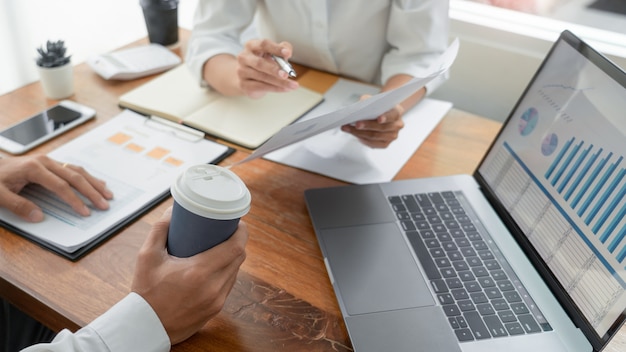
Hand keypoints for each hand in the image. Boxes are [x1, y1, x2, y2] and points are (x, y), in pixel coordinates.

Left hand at [0, 155, 112, 221]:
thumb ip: (18, 205)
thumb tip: (39, 217)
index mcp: (34, 168)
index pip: (60, 186)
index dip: (74, 200)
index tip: (85, 212)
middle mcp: (45, 162)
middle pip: (75, 176)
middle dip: (92, 191)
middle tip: (104, 204)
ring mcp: (49, 161)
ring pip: (77, 170)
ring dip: (94, 183)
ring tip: (107, 194)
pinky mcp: (50, 164)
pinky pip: (73, 169)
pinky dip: (88, 177)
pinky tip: (98, 183)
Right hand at [131, 207, 248, 344]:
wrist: (145, 327)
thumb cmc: (146, 293)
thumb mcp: (147, 257)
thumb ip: (160, 230)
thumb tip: (172, 211)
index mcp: (199, 272)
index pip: (235, 248)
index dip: (241, 233)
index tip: (237, 223)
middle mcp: (213, 288)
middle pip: (239, 258)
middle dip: (237, 242)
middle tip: (227, 232)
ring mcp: (216, 301)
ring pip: (235, 273)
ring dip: (232, 259)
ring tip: (221, 247)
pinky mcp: (215, 310)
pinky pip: (228, 286)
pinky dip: (226, 274)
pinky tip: (217, 268)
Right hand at [235, 39, 298, 97]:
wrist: (247, 78)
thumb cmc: (263, 62)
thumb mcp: (272, 53)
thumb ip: (282, 49)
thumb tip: (287, 52)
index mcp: (251, 46)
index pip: (263, 44)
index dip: (276, 49)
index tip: (288, 53)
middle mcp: (244, 57)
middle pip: (260, 63)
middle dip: (274, 70)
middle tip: (286, 74)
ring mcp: (242, 72)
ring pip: (262, 77)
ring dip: (280, 82)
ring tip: (293, 85)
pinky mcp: (244, 85)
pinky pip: (261, 87)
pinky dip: (276, 88)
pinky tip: (285, 89)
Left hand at [341, 95, 405, 148]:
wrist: (382, 114)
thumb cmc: (377, 106)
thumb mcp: (373, 99)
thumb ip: (367, 100)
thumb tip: (358, 107)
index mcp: (397, 112)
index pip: (392, 115)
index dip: (386, 117)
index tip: (378, 119)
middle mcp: (397, 125)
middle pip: (381, 128)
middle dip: (367, 126)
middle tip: (356, 124)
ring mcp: (392, 136)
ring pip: (375, 136)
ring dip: (360, 133)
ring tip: (348, 128)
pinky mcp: (385, 144)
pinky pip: (372, 143)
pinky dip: (361, 139)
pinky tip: (352, 133)